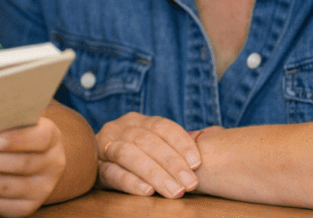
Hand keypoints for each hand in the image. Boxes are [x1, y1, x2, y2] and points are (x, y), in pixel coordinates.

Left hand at [0, 117, 65, 216]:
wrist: (37, 161)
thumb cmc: (17, 132)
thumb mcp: (19, 121)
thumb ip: (4, 117)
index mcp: (51, 138)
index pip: (40, 138)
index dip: (18, 140)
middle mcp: (51, 165)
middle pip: (19, 165)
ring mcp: (41, 190)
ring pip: (5, 188)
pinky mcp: (26, 207)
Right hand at [96, 112, 215, 198]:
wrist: (94, 161)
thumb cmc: (137, 155)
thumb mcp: (153, 144)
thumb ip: (174, 144)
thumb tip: (218, 136)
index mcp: (138, 120)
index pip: (162, 126)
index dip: (181, 143)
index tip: (197, 163)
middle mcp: (120, 128)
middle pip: (147, 141)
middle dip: (171, 163)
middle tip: (190, 184)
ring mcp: (105, 146)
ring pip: (129, 155)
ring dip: (154, 173)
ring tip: (174, 192)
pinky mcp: (95, 168)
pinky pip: (112, 173)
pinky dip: (131, 181)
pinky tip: (147, 191)